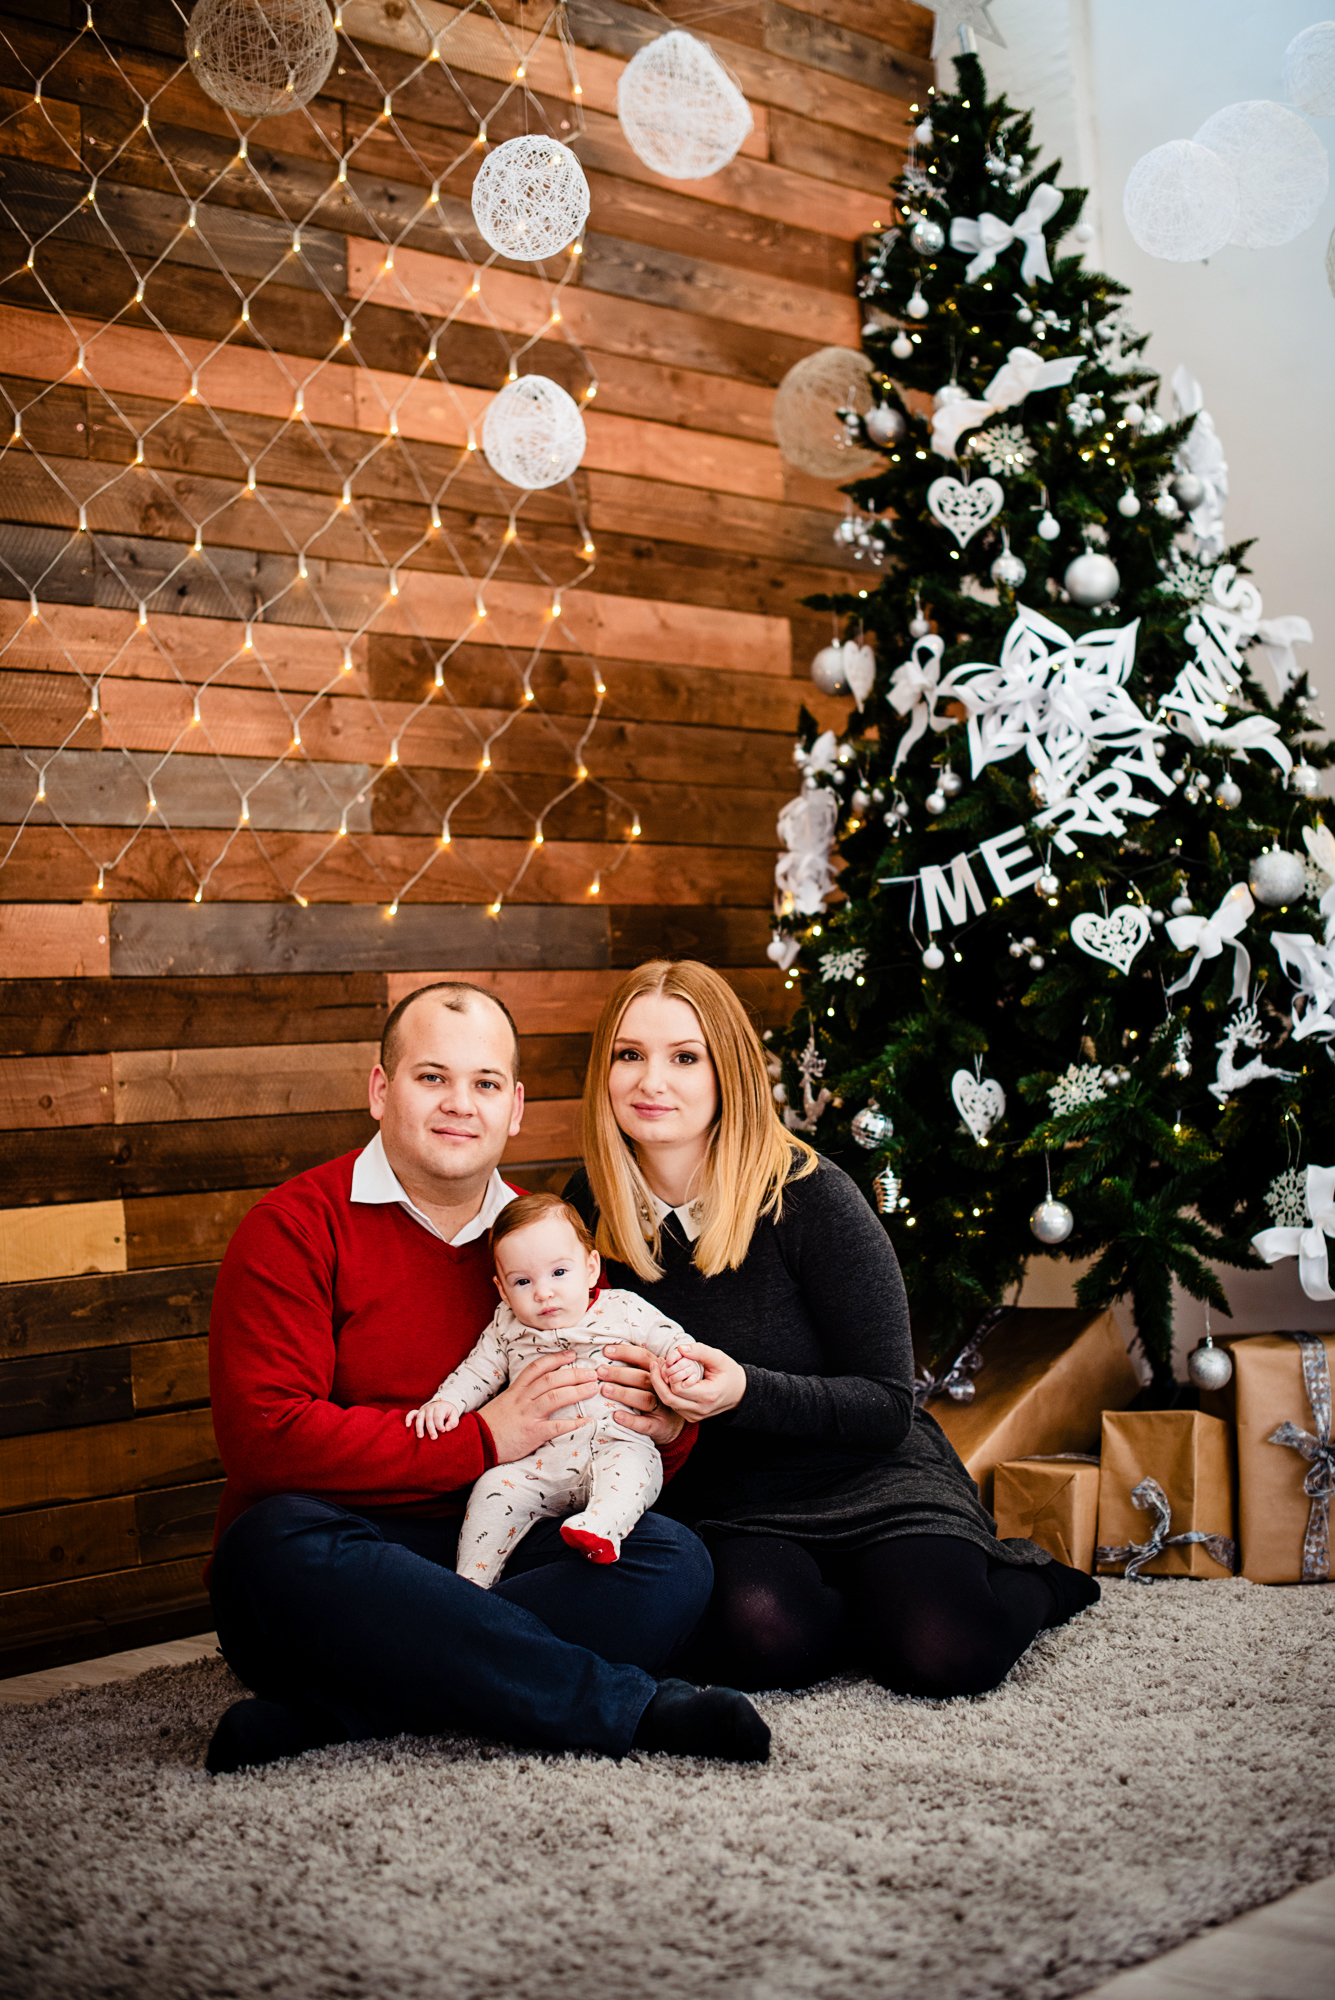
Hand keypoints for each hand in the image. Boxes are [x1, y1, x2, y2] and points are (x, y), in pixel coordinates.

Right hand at [405, 1397, 459, 1439]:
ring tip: (420, 1436)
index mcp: (440, 1407)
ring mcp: (423, 1409)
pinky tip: (407, 1426)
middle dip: (431, 1429)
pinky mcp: (419, 1412)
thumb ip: (453, 1422)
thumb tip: (447, 1429)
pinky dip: (408, 1418)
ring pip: (420, 1418)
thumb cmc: (449, 1412)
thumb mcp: (455, 1415)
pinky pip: (412, 1414)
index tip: (443, 1431)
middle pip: (429, 1418)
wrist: (444, 1403)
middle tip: (434, 1438)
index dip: (439, 1424)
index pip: (438, 1416)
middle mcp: (430, 1407)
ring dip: (419, 1427)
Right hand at [478, 1350, 598, 1463]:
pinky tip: (588, 1421)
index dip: (556, 1358)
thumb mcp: (505, 1401)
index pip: (538, 1367)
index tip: (572, 1354)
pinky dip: (574, 1423)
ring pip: (555, 1397)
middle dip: (574, 1374)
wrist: (475, 1442)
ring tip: (594, 1388)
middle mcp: (523, 1399)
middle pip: (551, 1379)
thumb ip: (522, 1394)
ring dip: (577, 1391)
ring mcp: (528, 1415)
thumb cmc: (492, 1423)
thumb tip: (542, 1389)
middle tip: (592, 1372)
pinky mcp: (532, 1433)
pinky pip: (556, 1427)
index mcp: (516, 1390)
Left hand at [597, 1342, 685, 1445]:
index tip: (606, 1351)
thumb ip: (635, 1366)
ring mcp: (662, 1408)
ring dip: (624, 1394)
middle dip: (620, 1373)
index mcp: (658, 1372)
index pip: (643, 1357)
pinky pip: (645, 1424)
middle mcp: (662, 1388)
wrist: (672, 1425)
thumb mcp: (650, 1379)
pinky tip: (616, 1415)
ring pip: (645, 1399)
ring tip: (605, 1390)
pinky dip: (631, 1420)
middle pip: (642, 1378)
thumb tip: (606, 1352)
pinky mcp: (658, 1426)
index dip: (626, 1352)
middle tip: (600, 1372)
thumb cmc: (653, 1396)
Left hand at [640, 1340, 745, 1422]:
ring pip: (668, 1402)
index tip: (669, 1359)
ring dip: (661, 1385)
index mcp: (708, 1396)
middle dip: (658, 1379)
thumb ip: (700, 1352)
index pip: (678, 1388)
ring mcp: (695, 1416)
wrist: (740, 1393)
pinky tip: (668, 1377)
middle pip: (668, 1398)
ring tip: (661, 1367)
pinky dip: (667, 1391)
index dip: (670, 1372)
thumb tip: (680, 1349)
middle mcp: (700, 1409)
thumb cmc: (730, 1374)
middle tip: (655, 1363)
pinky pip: (673, 1405)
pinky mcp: (691, 1417)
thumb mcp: (719, 1358)